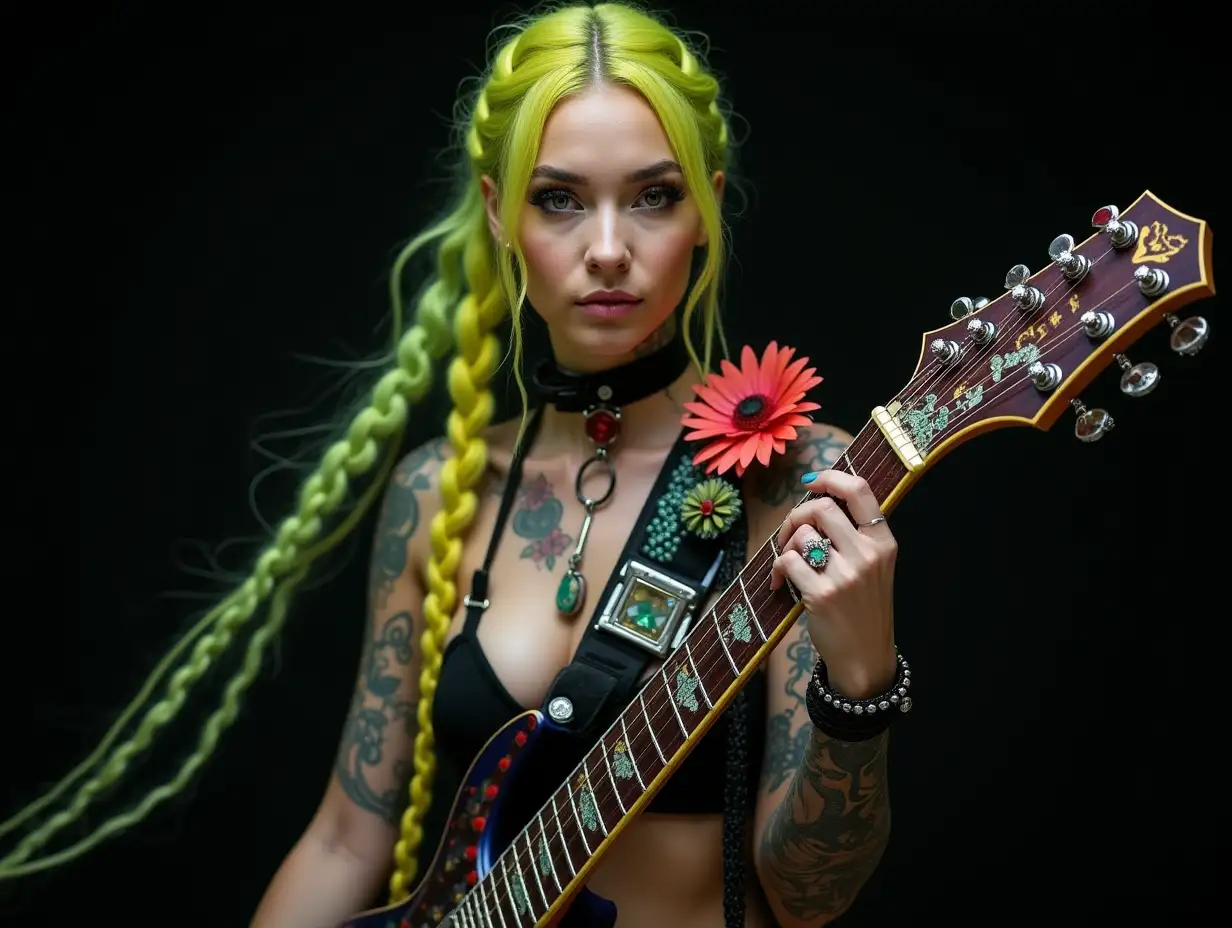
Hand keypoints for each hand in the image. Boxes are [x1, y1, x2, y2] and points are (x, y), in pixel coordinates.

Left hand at [768, 469, 898, 698]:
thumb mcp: (874, 566)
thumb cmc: (863, 608)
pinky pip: (787, 561)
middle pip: (821, 508)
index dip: (830, 478)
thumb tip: (817, 498)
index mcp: (883, 542)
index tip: (811, 481)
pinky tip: (779, 581)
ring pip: (802, 534)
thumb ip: (853, 534)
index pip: (859, 491)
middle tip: (790, 534)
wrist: (865, 658)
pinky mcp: (821, 594)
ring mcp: (845, 575)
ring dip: (786, 544)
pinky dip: (777, 568)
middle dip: (796, 515)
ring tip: (788, 562)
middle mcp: (868, 555)